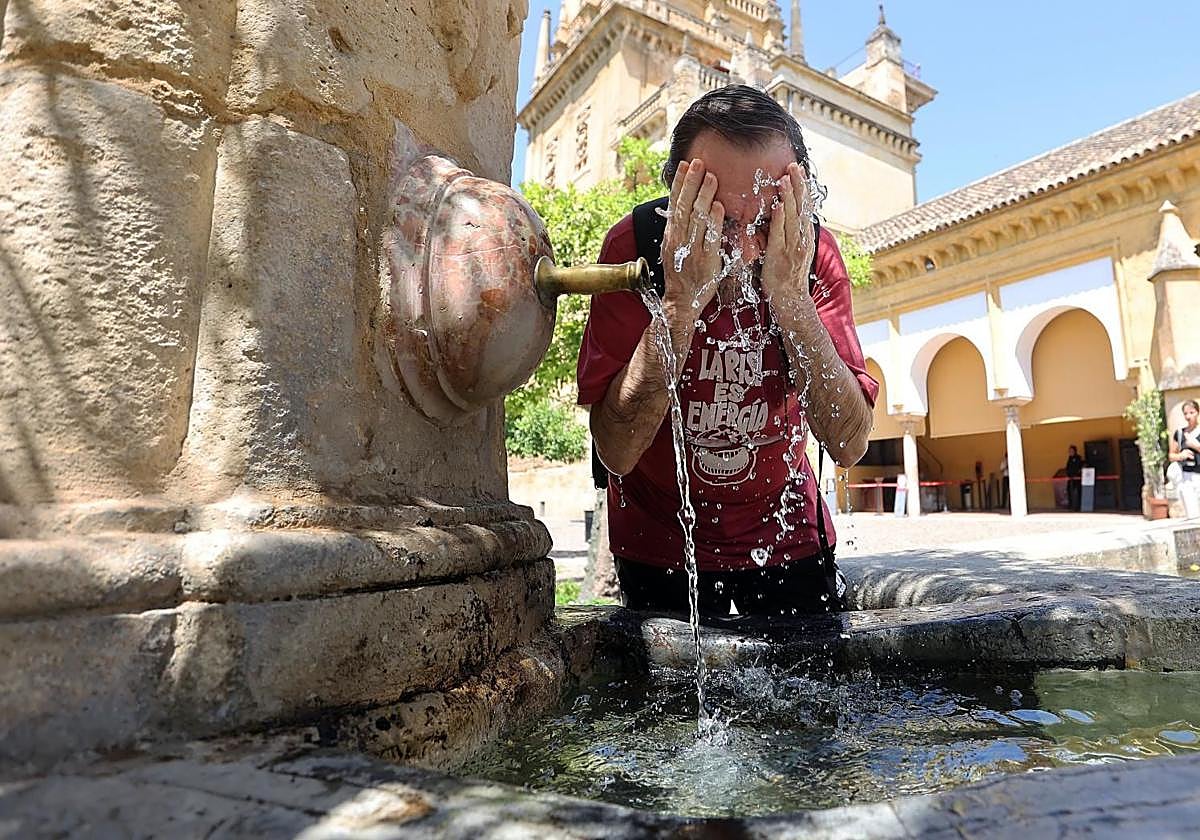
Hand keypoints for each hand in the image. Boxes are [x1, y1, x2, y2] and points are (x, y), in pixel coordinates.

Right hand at [661, 159, 724, 315]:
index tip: (684, 165)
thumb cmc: (681, 273)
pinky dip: (714, 222)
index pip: (674, 204)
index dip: (679, 183)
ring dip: (704, 196)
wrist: (681, 300)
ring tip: (712, 178)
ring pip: (696, 219)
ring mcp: (692, 250)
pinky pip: (710, 238)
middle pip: (684, 206)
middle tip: (699, 163)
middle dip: (691, 183)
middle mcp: (679, 239)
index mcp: (671, 234)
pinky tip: (718, 206)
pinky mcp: (706, 261)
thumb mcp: (675, 247)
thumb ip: (681, 228)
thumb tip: (686, 205)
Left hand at [761, 162, 816, 313]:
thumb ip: (791, 232)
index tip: (798, 170)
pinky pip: (779, 234)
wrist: (790, 299)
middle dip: (798, 185)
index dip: (802, 188)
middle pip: (801, 207)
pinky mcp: (779, 256)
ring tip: (785, 179)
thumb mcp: (794, 249)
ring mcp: (792, 247)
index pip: (805, 206)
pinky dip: (780, 219)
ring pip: (792, 218)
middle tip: (793, 166)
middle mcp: (802, 239)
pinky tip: (779, 206)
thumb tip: (787, 213)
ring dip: (789, 197)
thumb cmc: (788, 274)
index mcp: (805, 236)